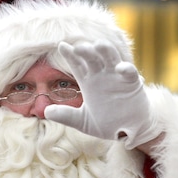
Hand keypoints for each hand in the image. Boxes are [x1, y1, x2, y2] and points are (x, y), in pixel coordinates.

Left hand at [44, 40, 160, 149]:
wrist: (126, 132)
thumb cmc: (106, 124)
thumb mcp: (82, 121)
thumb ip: (66, 116)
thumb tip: (46, 112)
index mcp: (88, 82)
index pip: (77, 65)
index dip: (70, 55)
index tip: (62, 46)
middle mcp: (101, 76)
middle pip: (92, 58)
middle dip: (86, 51)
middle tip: (79, 48)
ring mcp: (116, 77)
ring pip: (111, 58)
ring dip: (106, 51)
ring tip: (98, 45)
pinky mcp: (132, 83)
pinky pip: (129, 72)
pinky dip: (126, 68)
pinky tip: (120, 68)